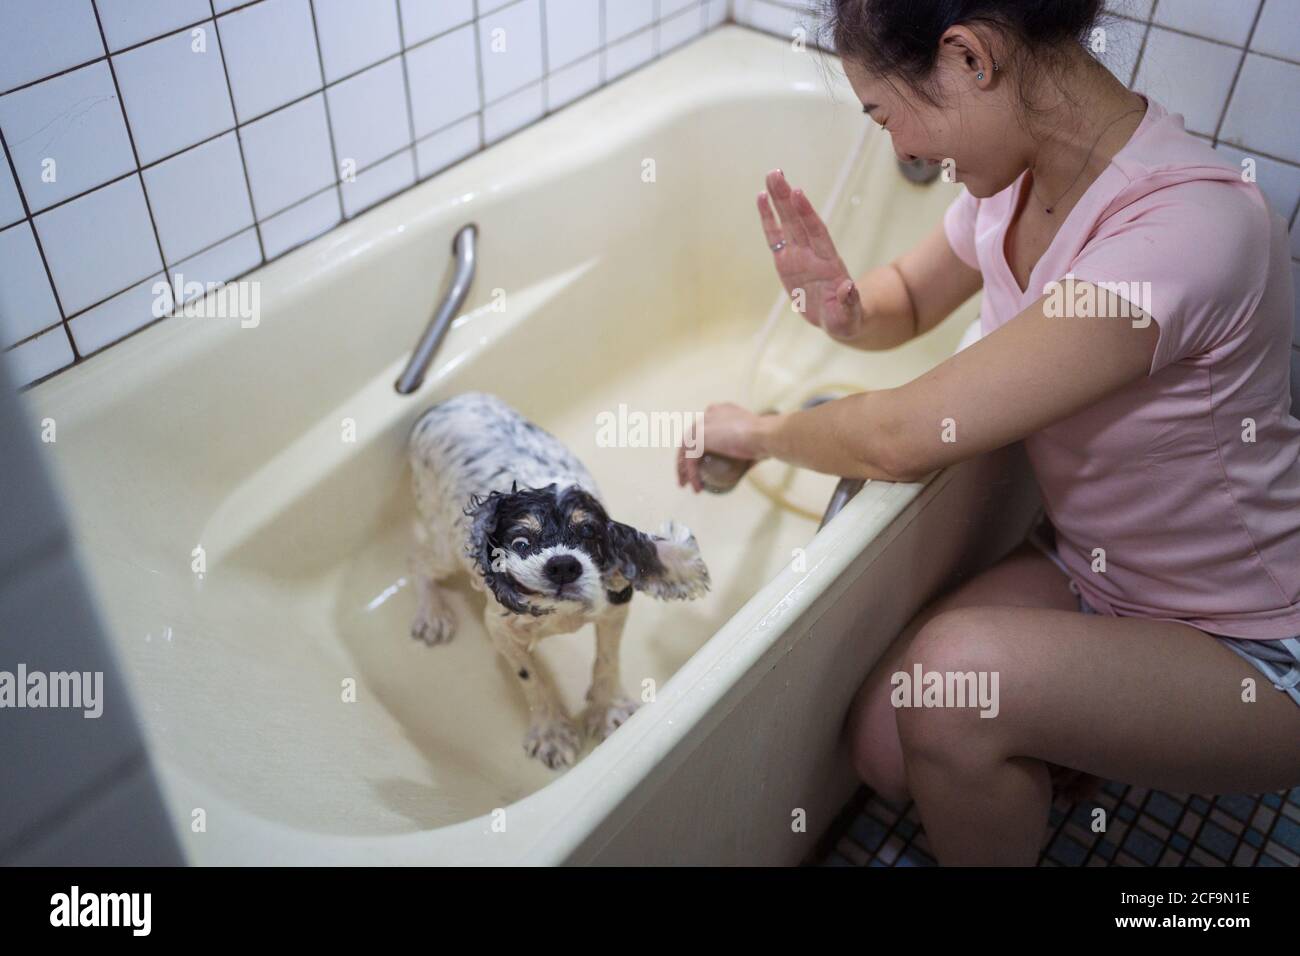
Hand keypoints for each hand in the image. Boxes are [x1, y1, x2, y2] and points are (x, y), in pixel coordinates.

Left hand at [676, 402, 771, 492]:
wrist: (766, 435)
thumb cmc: (766, 440)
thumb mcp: (753, 442)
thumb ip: (746, 449)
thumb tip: (748, 464)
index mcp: (720, 411)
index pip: (702, 429)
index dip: (697, 447)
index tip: (699, 463)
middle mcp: (708, 415)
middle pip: (689, 440)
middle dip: (685, 458)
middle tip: (686, 476)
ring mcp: (702, 425)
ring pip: (686, 450)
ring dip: (683, 469)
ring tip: (685, 485)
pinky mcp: (700, 437)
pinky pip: (692, 460)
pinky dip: (693, 475)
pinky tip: (697, 487)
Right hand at [758, 169, 864, 340]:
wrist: (837, 319)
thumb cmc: (846, 317)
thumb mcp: (849, 314)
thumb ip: (848, 301)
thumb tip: (848, 287)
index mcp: (828, 263)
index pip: (817, 233)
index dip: (807, 214)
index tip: (798, 193)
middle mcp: (812, 253)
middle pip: (798, 221)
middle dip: (787, 198)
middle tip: (776, 173)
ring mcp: (798, 255)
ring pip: (786, 223)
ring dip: (778, 200)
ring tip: (770, 176)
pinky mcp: (785, 261)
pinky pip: (775, 237)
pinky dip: (768, 219)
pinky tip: (760, 199)